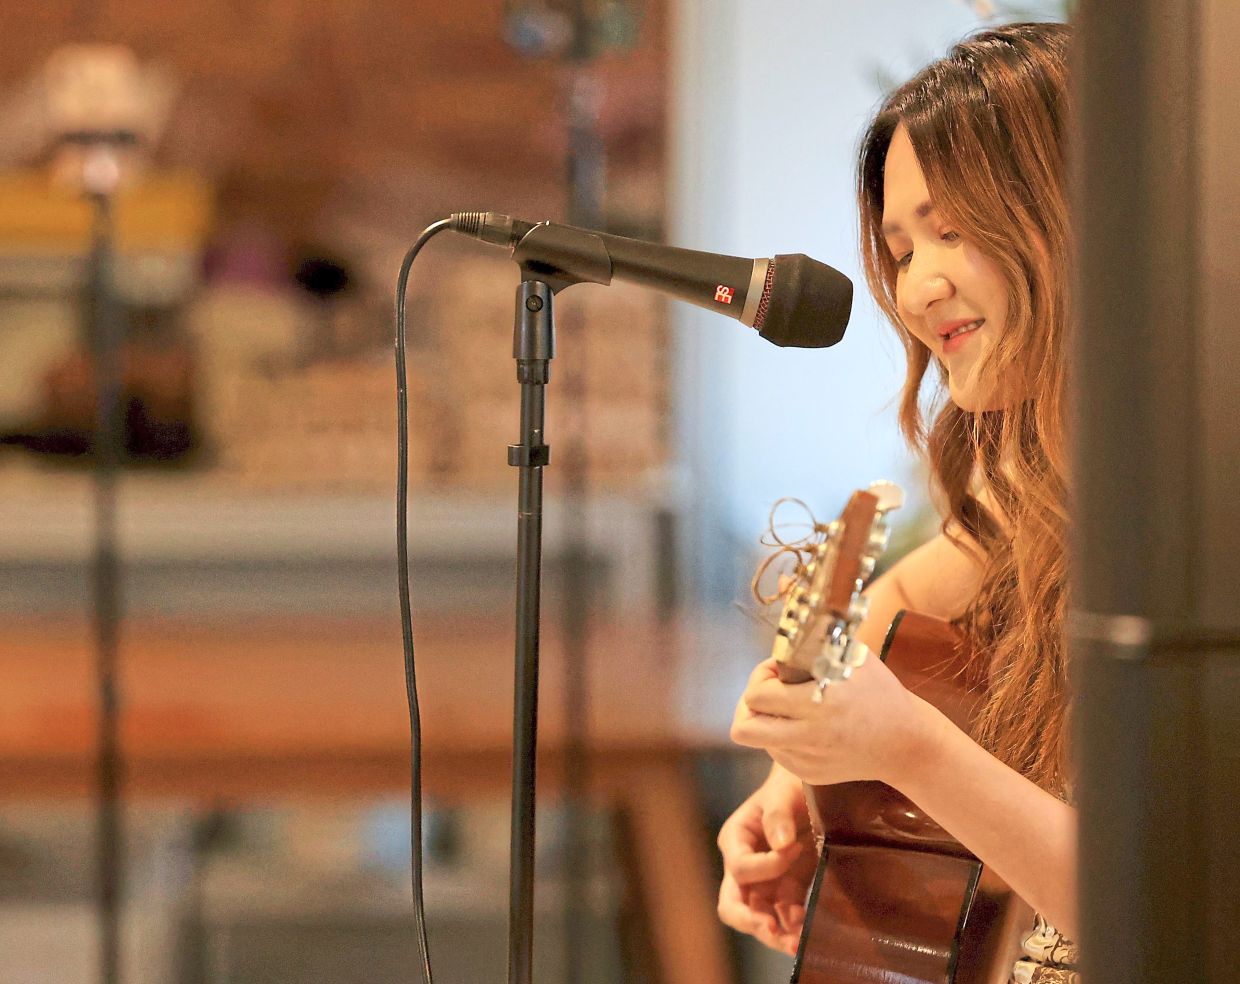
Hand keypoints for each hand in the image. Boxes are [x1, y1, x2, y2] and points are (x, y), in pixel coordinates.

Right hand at [716, 766, 817, 955]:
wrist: (813, 786)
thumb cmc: (791, 783)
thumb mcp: (783, 792)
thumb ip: (778, 814)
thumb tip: (780, 843)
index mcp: (736, 839)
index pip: (740, 868)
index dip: (766, 866)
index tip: (796, 848)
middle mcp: (745, 865)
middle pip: (734, 905)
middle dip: (752, 922)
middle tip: (774, 931)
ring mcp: (766, 881)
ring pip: (760, 918)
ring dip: (777, 934)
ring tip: (798, 945)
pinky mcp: (790, 888)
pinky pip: (786, 915)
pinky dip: (795, 926)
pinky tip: (809, 933)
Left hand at [730, 654, 932, 788]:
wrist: (908, 743)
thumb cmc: (881, 692)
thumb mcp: (854, 658)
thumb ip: (819, 641)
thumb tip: (791, 607)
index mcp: (819, 702)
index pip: (757, 695)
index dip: (760, 677)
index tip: (777, 670)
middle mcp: (810, 735)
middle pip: (743, 728)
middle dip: (749, 706)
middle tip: (768, 694)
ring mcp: (809, 759)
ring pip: (759, 742)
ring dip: (767, 722)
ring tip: (790, 709)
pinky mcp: (812, 775)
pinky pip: (779, 756)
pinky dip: (783, 740)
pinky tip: (805, 727)